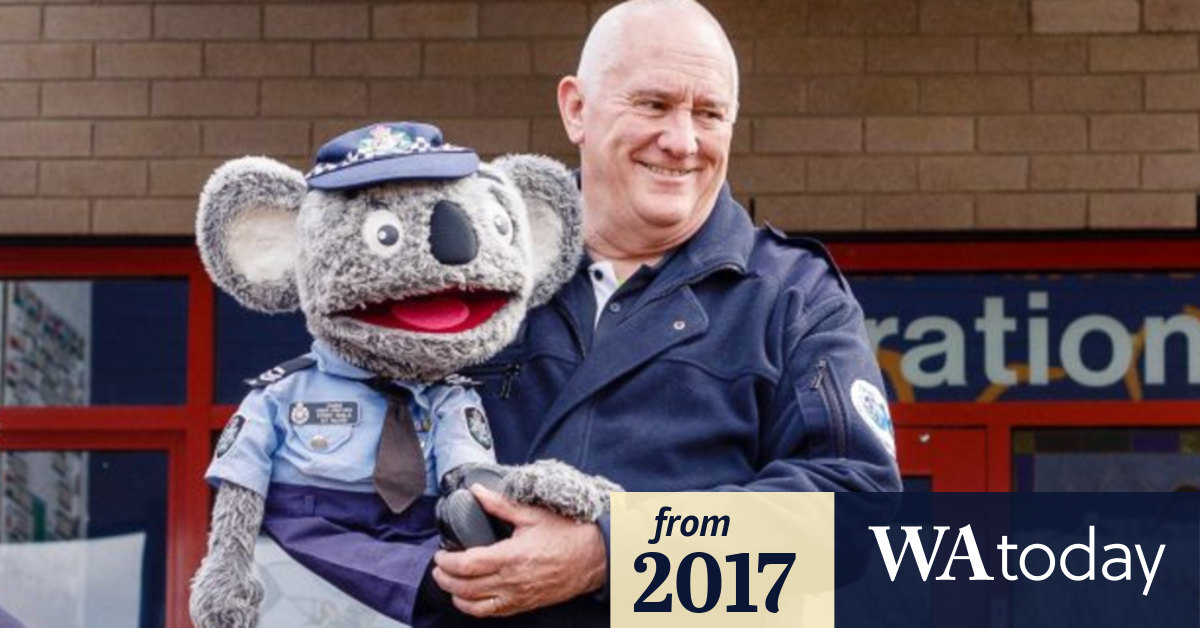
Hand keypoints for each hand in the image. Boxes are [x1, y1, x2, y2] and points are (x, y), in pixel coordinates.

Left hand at [432, 484, 606, 616]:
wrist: (595, 557)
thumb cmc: (567, 534)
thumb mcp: (532, 514)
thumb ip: (500, 504)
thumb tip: (476, 492)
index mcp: (512, 556)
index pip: (468, 564)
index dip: (447, 561)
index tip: (440, 553)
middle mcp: (513, 581)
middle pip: (465, 587)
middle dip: (445, 578)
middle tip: (438, 566)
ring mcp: (518, 596)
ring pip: (475, 605)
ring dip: (455, 595)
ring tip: (447, 581)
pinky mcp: (524, 604)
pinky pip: (492, 613)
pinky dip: (473, 608)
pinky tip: (467, 598)